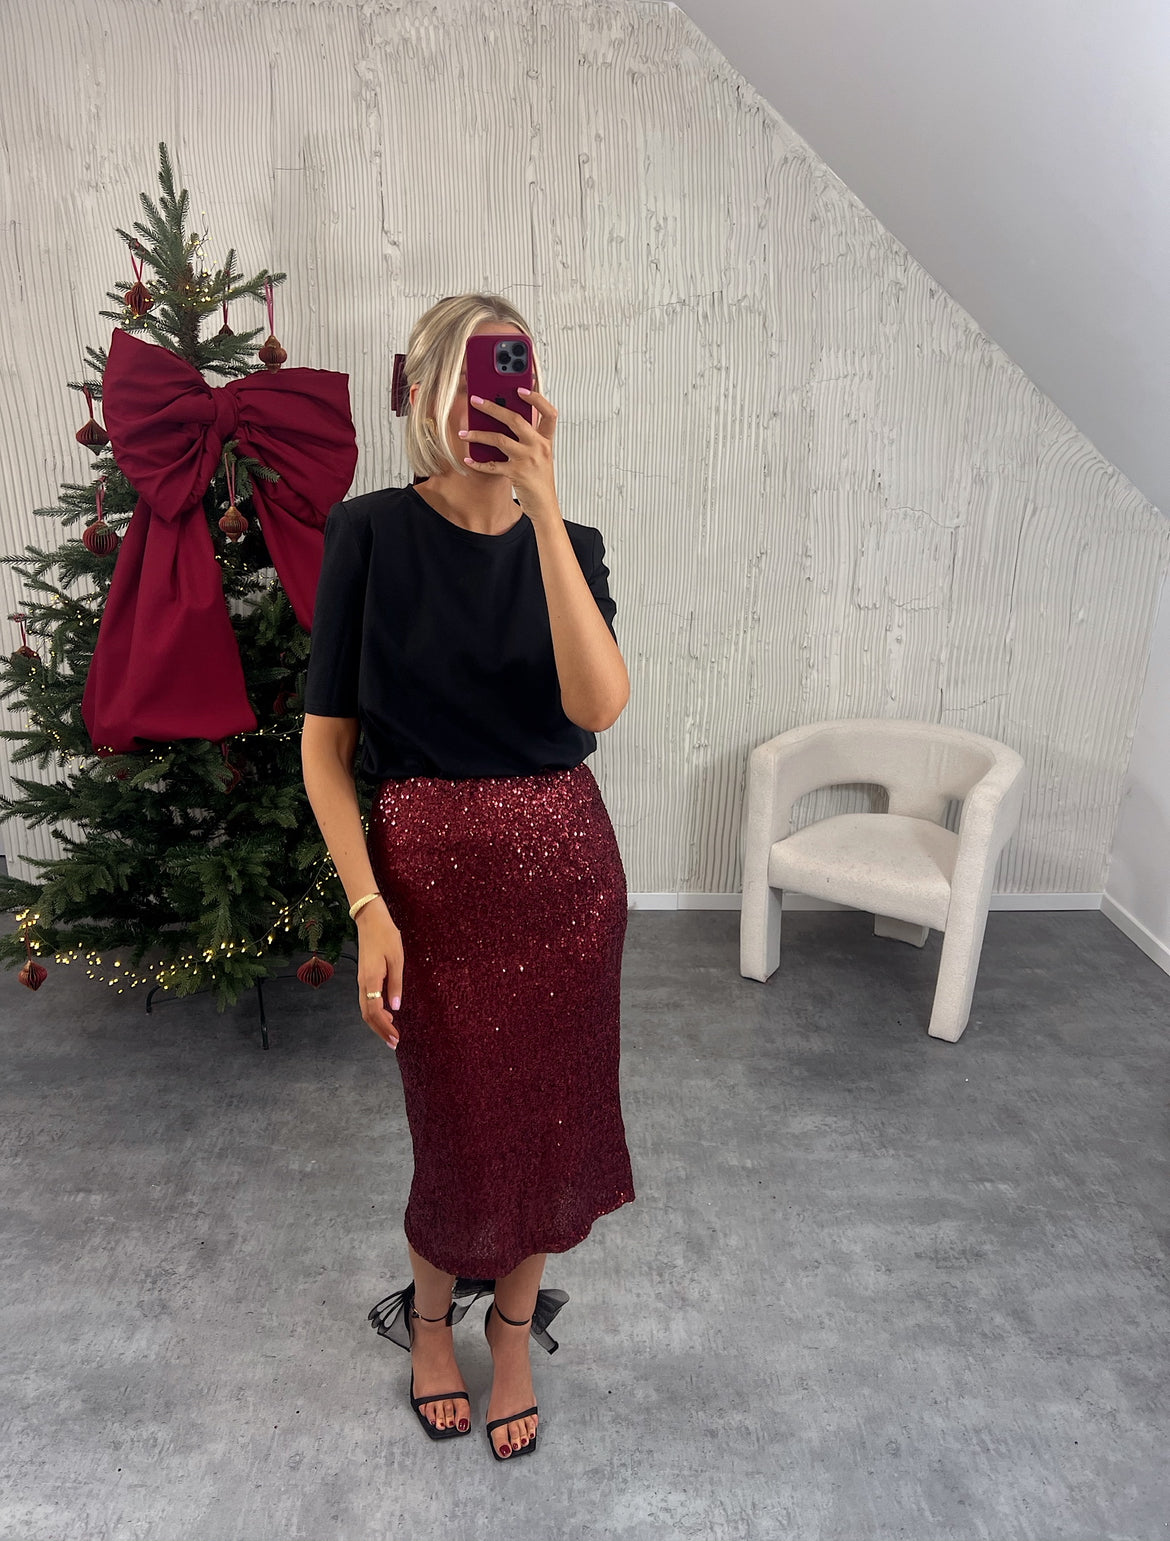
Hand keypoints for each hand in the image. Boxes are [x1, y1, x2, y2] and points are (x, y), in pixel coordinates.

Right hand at [357, 903, 403, 1048]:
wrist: (370, 920)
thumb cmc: (386, 936)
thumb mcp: (397, 959)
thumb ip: (396, 984)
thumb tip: (396, 1007)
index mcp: (371, 980)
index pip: (375, 1012)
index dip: (384, 1027)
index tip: (395, 1038)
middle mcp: (363, 983)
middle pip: (367, 1015)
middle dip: (380, 1031)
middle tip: (393, 1042)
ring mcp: (361, 980)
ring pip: (366, 1008)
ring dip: (377, 1023)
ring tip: (391, 1033)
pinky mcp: (364, 976)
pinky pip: (366, 1000)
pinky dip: (375, 1012)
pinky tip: (386, 1014)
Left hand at [458, 387, 558, 517]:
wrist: (545, 506)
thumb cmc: (540, 480)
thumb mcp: (541, 455)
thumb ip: (529, 438)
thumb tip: (505, 420)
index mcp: (546, 440)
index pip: (548, 412)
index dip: (536, 398)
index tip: (520, 388)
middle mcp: (539, 446)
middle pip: (515, 419)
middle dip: (493, 407)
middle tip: (476, 401)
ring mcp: (528, 459)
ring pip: (499, 439)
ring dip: (478, 434)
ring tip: (464, 433)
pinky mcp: (516, 474)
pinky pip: (492, 465)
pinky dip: (478, 463)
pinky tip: (468, 460)